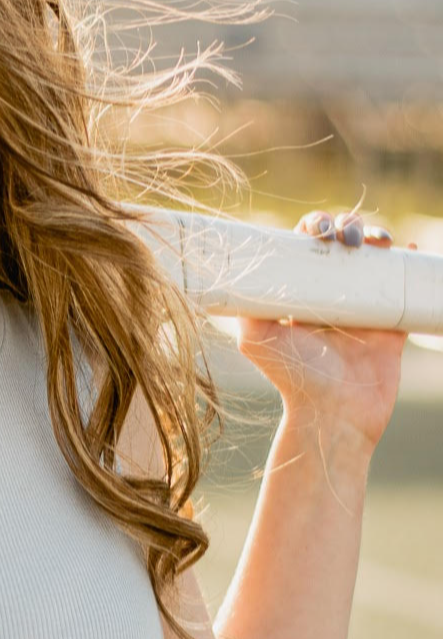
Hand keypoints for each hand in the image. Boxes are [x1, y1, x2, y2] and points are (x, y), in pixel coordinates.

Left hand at [233, 209, 408, 454]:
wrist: (335, 412)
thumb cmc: (294, 377)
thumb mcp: (255, 338)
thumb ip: (245, 306)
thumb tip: (230, 277)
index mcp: (299, 295)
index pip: (305, 248)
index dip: (312, 229)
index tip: (317, 230)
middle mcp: (330, 296)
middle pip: (341, 244)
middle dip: (346, 226)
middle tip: (345, 239)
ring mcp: (363, 306)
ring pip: (373, 256)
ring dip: (375, 235)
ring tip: (375, 242)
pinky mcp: (391, 321)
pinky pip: (404, 284)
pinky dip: (408, 259)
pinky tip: (406, 245)